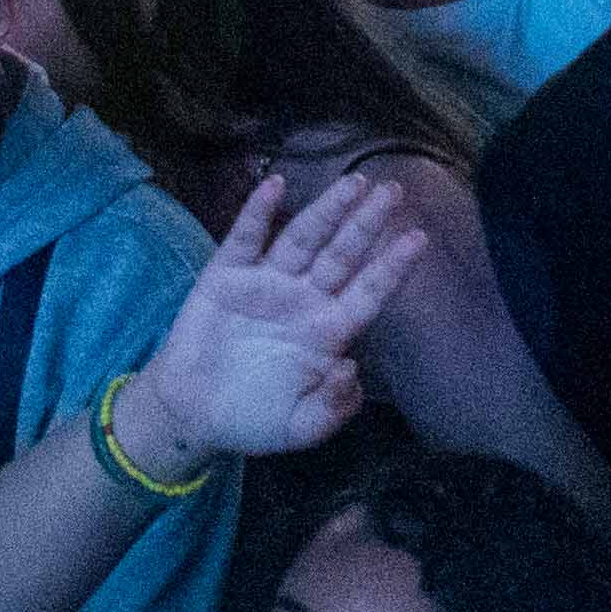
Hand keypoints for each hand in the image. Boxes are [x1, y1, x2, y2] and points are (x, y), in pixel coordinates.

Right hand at [119, 170, 419, 479]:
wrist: (191, 414)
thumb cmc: (252, 419)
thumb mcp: (300, 427)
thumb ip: (332, 408)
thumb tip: (351, 367)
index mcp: (326, 332)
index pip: (367, 293)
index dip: (392, 267)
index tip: (419, 238)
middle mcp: (303, 299)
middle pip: (342, 254)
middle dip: (367, 223)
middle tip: (394, 190)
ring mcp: (266, 283)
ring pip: (303, 238)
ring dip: (327, 210)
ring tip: (353, 183)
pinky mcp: (226, 275)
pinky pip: (246, 238)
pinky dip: (259, 211)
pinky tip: (276, 186)